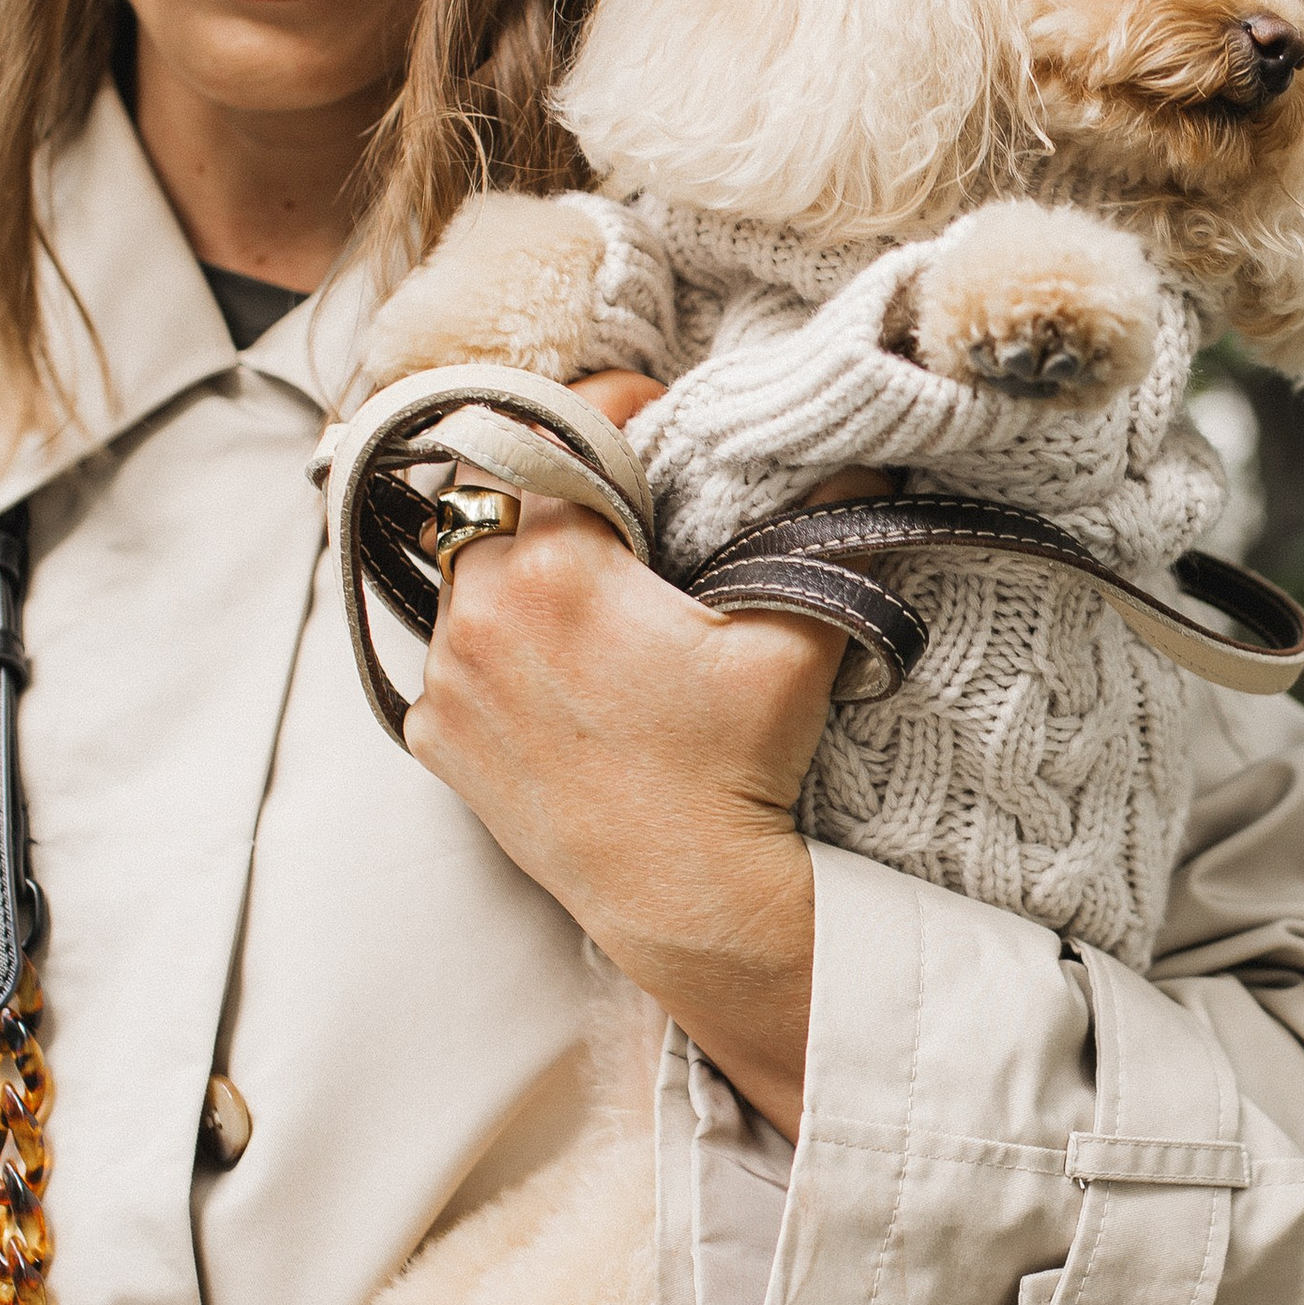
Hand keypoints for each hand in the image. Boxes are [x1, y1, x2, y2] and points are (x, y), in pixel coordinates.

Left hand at [405, 371, 850, 1139]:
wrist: (686, 898)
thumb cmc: (737, 771)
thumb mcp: (797, 643)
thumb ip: (828, 535)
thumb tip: (867, 467)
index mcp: (554, 568)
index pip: (561, 430)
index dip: (614, 405)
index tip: (650, 410)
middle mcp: (477, 613)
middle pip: (491, 493)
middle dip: (553, 482)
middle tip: (619, 498)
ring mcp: (447, 680)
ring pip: (461, 574)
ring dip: (514, 562)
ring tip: (587, 587)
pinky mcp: (436, 737)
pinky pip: (450, 658)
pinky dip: (492, 648)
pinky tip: (555, 672)